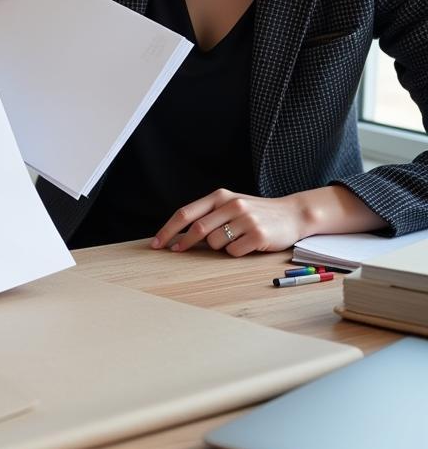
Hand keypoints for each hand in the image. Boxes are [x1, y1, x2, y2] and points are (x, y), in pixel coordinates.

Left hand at [149, 188, 310, 255]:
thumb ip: (207, 215)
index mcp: (220, 196)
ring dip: (218, 247)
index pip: (186, 213)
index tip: (157, 243)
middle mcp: (231, 205)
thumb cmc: (255, 213)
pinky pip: (233, 251)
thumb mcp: (230, 206)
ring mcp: (245, 219)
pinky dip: (235, 252)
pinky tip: (247, 244)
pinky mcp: (257, 235)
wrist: (292, 214)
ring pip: (215, 243)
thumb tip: (178, 235)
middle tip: (176, 251)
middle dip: (183, 242)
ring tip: (233, 239)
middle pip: (197, 229)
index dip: (168, 229)